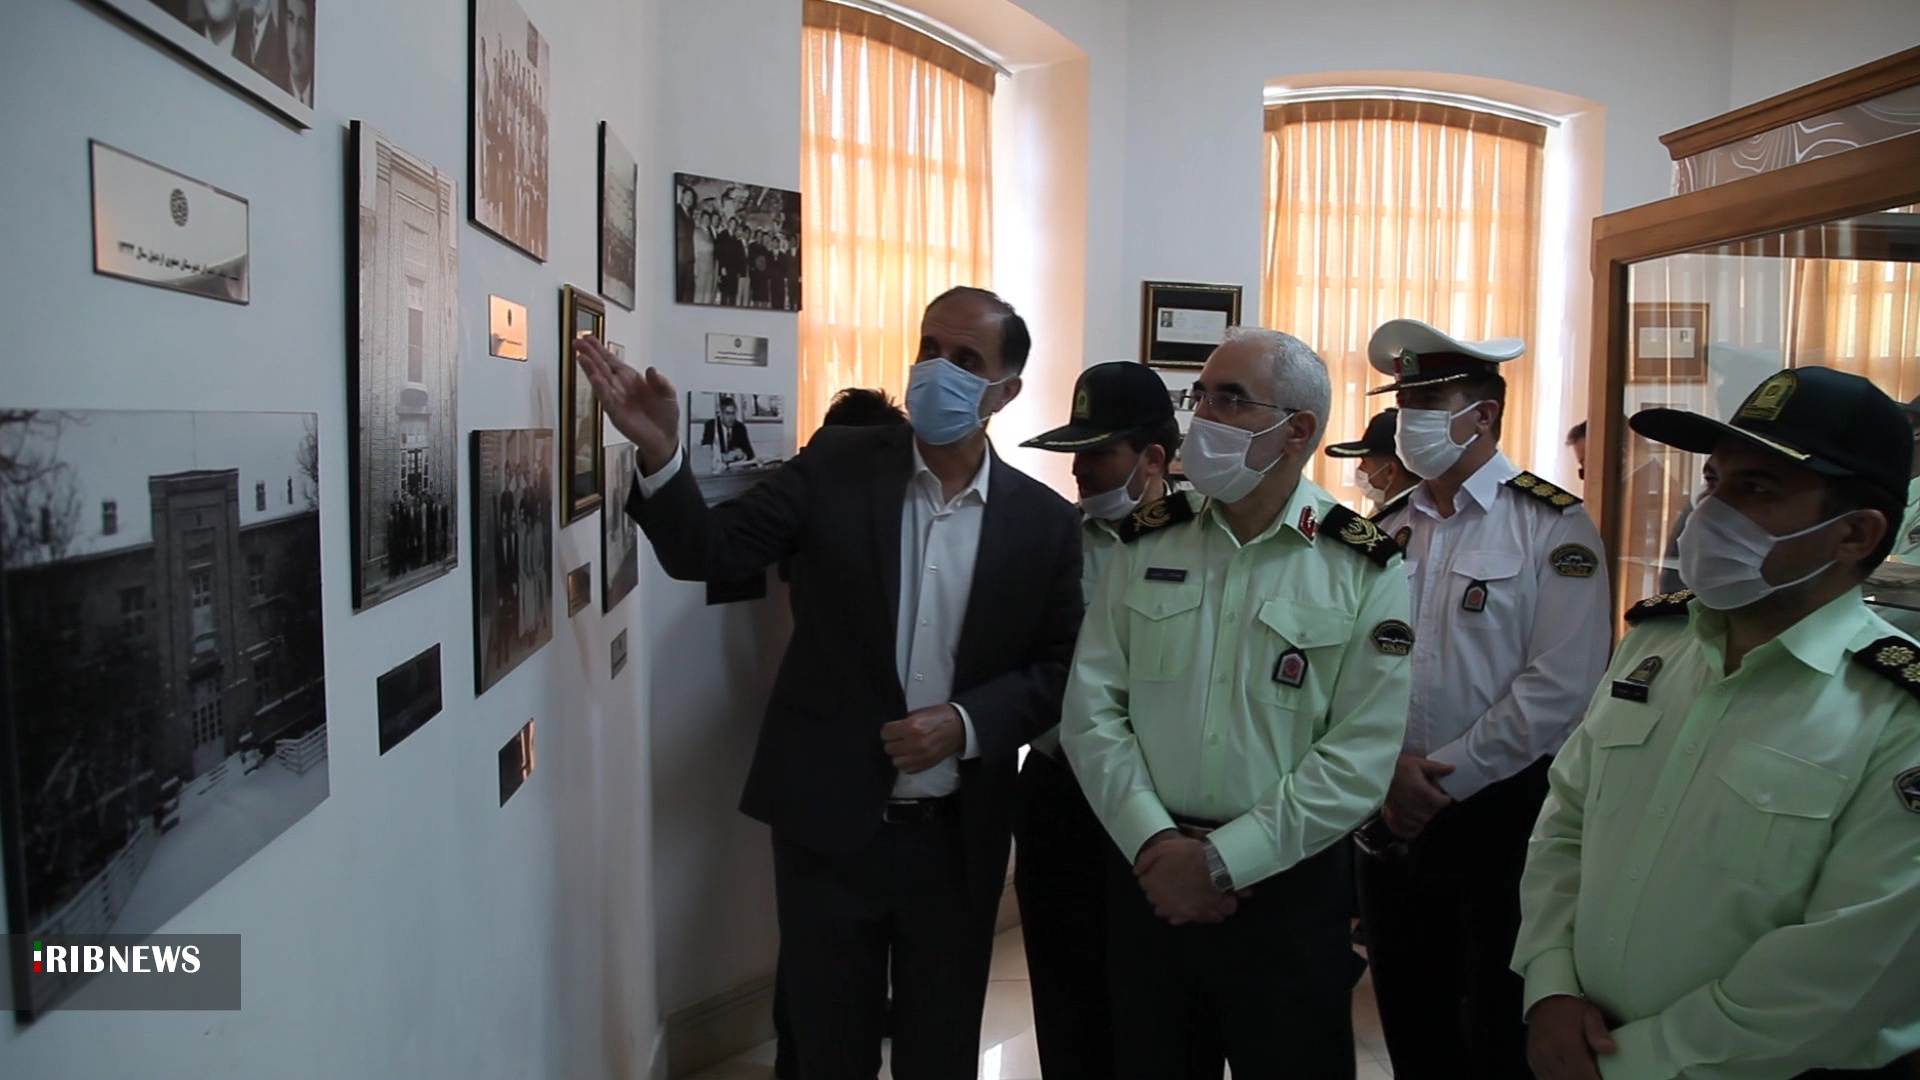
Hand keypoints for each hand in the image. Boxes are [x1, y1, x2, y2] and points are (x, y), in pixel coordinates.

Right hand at [573, 335, 679, 472]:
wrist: (665, 439)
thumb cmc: (664, 415)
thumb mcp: (668, 394)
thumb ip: (661, 382)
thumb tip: (651, 369)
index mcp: (631, 379)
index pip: (612, 361)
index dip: (600, 349)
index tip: (588, 338)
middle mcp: (620, 387)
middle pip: (602, 367)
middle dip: (590, 354)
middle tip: (577, 341)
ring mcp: (616, 400)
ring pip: (601, 381)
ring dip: (591, 369)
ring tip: (582, 356)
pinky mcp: (617, 414)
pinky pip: (607, 399)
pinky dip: (601, 389)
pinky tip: (595, 378)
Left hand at [880, 705, 964, 773]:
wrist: (960, 727)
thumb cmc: (942, 718)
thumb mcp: (920, 712)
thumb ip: (904, 722)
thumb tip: (893, 729)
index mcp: (912, 726)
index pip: (886, 733)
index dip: (888, 730)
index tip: (891, 729)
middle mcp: (915, 743)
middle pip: (889, 748)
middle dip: (893, 742)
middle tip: (899, 737)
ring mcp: (920, 756)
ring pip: (896, 761)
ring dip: (899, 754)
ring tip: (905, 747)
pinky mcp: (925, 765)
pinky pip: (906, 769)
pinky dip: (907, 763)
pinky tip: (912, 755)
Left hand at [1133, 833, 1239, 924]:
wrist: (1217, 867)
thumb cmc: (1193, 857)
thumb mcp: (1164, 847)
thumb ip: (1146, 859)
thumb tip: (1138, 870)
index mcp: (1152, 883)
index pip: (1145, 883)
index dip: (1155, 876)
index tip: (1163, 872)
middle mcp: (1161, 900)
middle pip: (1156, 898)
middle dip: (1163, 890)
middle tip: (1176, 879)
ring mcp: (1176, 910)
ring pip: (1168, 910)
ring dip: (1173, 902)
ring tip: (1184, 891)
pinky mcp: (1191, 916)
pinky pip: (1186, 918)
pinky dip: (1189, 912)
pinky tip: (1195, 901)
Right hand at [1384, 754, 1456, 839]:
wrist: (1373, 772)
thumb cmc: (1394, 767)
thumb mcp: (1417, 763)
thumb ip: (1436, 768)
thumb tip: (1451, 768)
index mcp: (1422, 792)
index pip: (1443, 802)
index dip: (1444, 797)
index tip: (1441, 793)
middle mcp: (1415, 806)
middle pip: (1434, 812)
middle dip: (1434, 805)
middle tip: (1427, 796)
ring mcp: (1404, 815)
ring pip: (1423, 822)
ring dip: (1425, 815)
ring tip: (1419, 805)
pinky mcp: (1395, 819)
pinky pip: (1409, 831)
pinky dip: (1413, 828)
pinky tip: (1413, 818)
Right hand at [1526, 995, 1616, 1079]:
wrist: (1545, 1000)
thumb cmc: (1568, 1008)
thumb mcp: (1590, 1014)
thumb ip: (1599, 1032)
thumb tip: (1609, 1048)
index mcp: (1565, 1042)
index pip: (1584, 1076)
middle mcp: (1549, 1053)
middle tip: (1595, 1076)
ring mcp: (1539, 1059)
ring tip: (1585, 1075)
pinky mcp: (1534, 1062)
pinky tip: (1569, 1076)